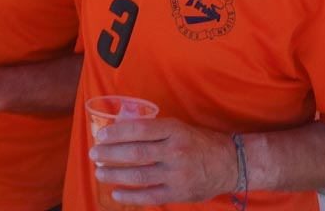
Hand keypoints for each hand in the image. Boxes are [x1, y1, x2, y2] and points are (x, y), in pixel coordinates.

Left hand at [90, 117, 236, 204]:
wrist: (230, 163)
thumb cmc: (199, 142)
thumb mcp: (178, 127)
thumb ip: (154, 130)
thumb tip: (120, 132)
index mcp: (174, 130)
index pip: (139, 130)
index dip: (117, 133)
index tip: (101, 135)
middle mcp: (175, 152)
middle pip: (135, 153)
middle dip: (110, 154)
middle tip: (94, 154)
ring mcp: (177, 175)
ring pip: (140, 176)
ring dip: (115, 174)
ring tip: (100, 171)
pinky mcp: (179, 193)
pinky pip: (150, 196)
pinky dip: (131, 196)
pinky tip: (116, 193)